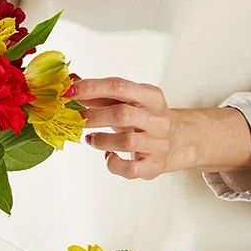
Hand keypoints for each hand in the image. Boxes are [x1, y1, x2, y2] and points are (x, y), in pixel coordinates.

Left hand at [71, 77, 250, 180]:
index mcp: (151, 96)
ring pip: (127, 142)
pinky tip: (108, 156)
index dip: (91, 88)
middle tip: (76, 120)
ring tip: (91, 139)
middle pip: (122, 114)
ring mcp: (158, 144)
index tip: (68, 91)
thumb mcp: (129, 101)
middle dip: (94, 116)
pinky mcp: (154, 165)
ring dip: (101, 140)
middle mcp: (157, 119)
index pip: (119, 87)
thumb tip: (72, 80)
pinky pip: (131, 169)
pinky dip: (114, 164)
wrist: (182, 140)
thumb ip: (100, 93)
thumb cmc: (146, 118)